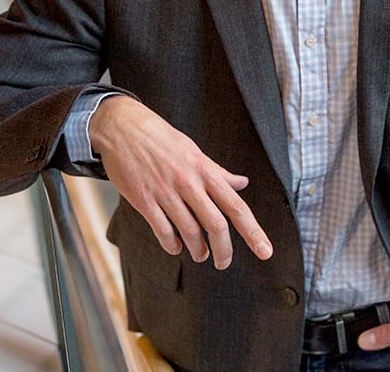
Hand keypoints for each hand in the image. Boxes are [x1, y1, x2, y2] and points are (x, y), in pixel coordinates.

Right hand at [89, 96, 272, 268]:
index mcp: (205, 170)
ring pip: (190, 232)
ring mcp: (166, 192)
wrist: (124, 128)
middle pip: (216, 225)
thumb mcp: (195, 151)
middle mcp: (189, 182)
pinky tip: (175, 247)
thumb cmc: (161, 139)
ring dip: (198, 250)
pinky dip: (172, 245)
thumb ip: (218, 172)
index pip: (236, 206)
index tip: (265, 251)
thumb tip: (242, 183)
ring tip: (200, 254)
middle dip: (223, 250)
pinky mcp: (144, 200)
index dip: (253, 231)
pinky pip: (163, 231)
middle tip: (223, 262)